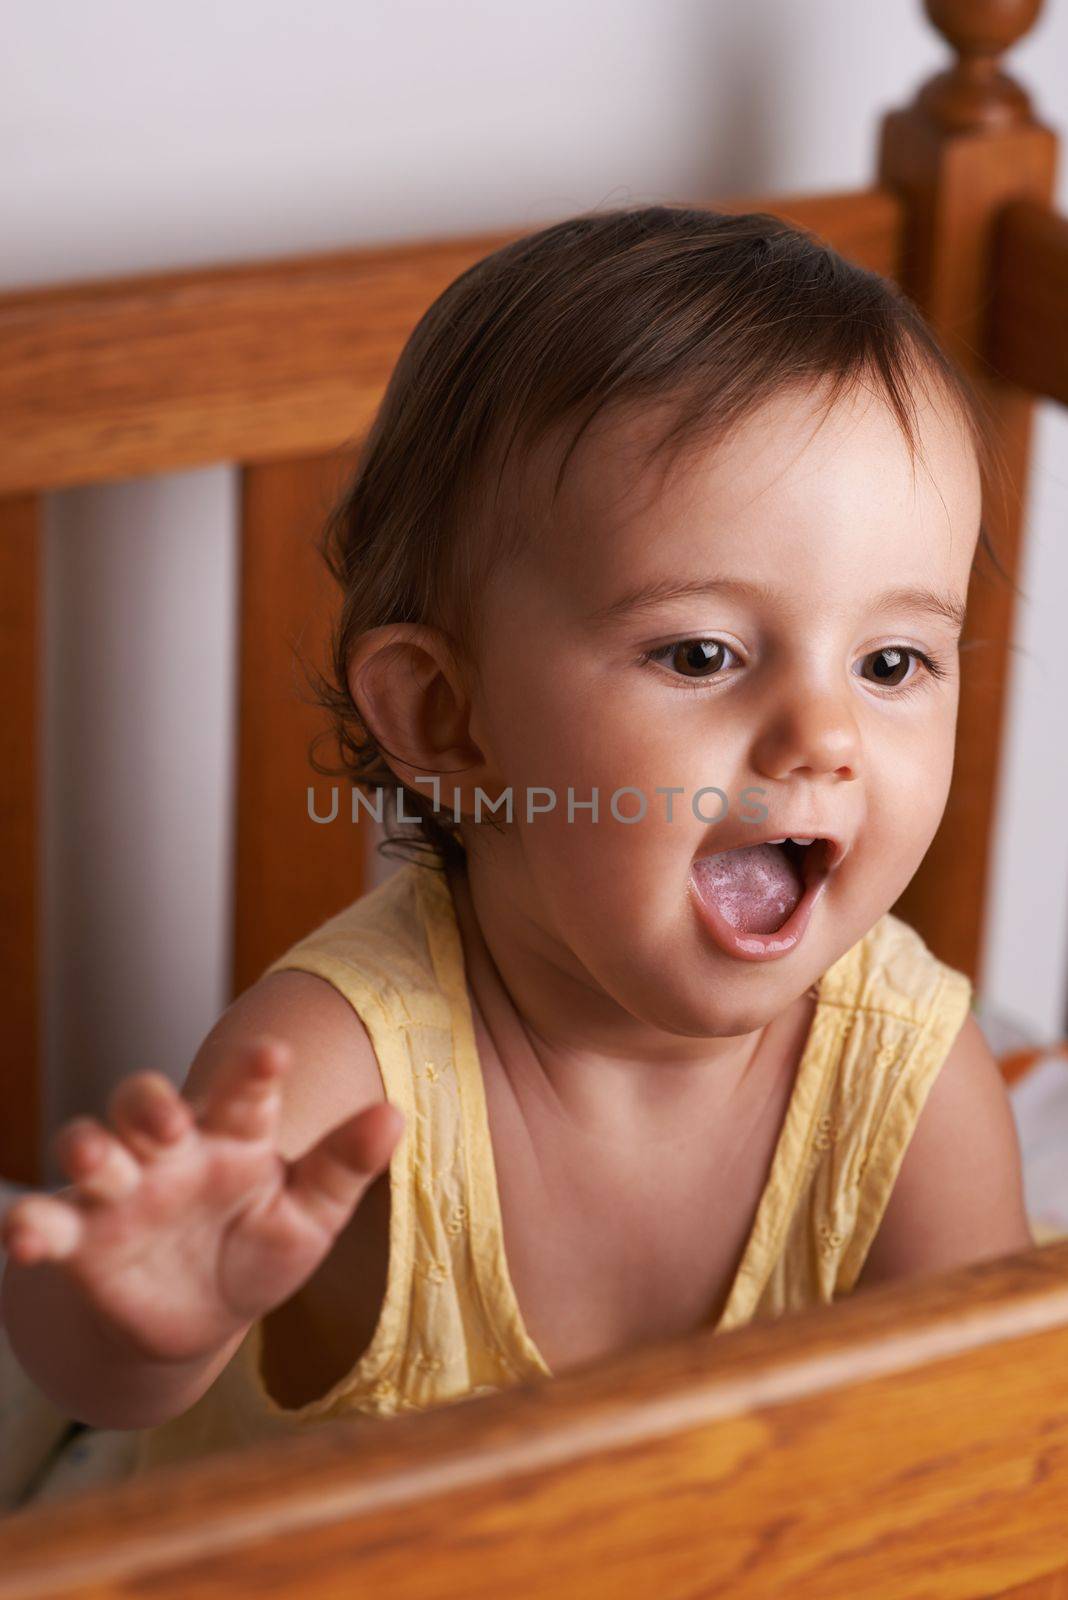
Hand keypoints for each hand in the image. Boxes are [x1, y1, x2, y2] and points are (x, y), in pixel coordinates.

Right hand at [0, 1038, 404, 1365]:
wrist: (197, 1322)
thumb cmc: (258, 1250)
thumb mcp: (309, 1218)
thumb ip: (345, 1168)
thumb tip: (394, 1115)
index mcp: (234, 1135)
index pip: (244, 1091)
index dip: (254, 1070)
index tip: (274, 1054)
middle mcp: (170, 1150)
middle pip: (146, 1101)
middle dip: (150, 1101)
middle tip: (168, 1118)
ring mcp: (120, 1192)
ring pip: (90, 1149)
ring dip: (87, 1147)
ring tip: (94, 1159)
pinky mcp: (81, 1242)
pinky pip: (49, 1226)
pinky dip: (29, 1228)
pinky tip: (24, 1238)